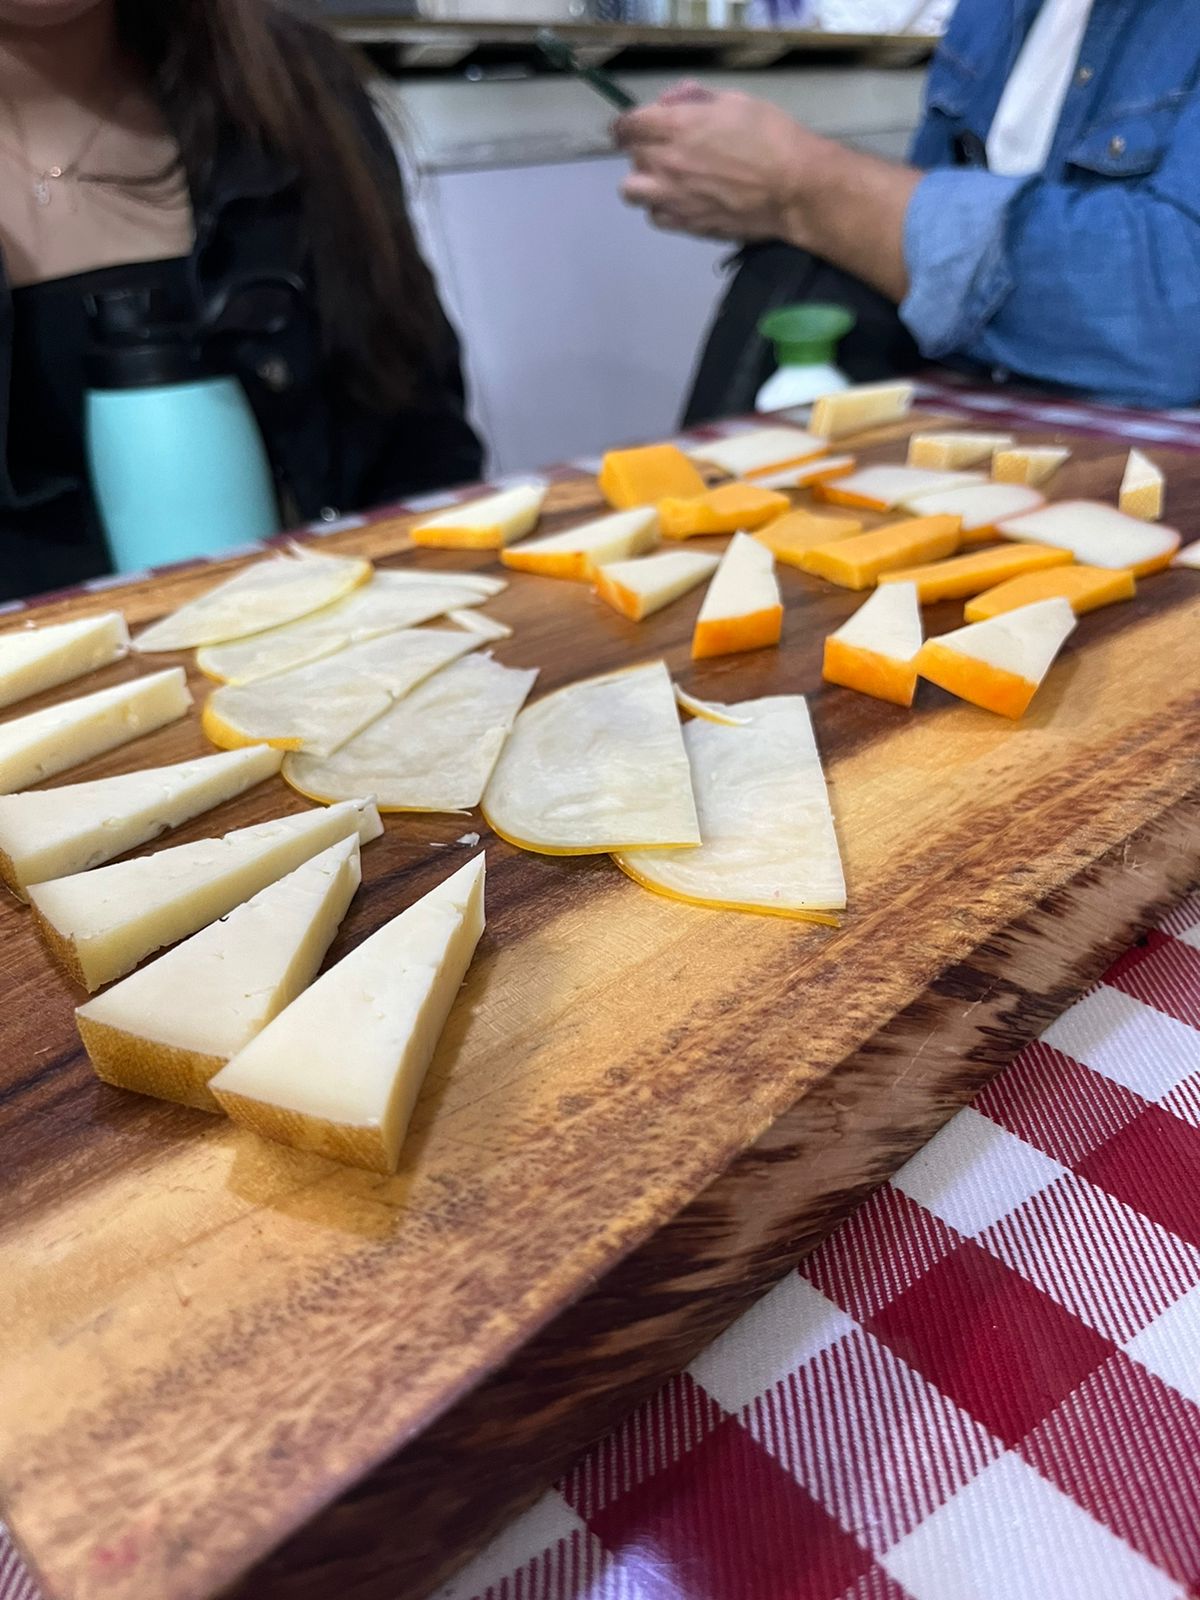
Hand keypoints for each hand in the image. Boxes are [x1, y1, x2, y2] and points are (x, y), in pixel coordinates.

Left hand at [615, 86, 824, 242]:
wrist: (793, 187)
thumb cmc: (770, 136)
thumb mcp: (734, 101)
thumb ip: (694, 99)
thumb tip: (670, 102)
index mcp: (676, 126)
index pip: (628, 125)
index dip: (627, 124)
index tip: (632, 127)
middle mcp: (666, 162)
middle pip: (631, 156)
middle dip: (643, 148)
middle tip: (665, 149)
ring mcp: (672, 197)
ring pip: (631, 191)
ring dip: (643, 182)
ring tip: (666, 179)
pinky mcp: (685, 223)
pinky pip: (655, 217)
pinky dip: (661, 208)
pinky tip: (681, 201)